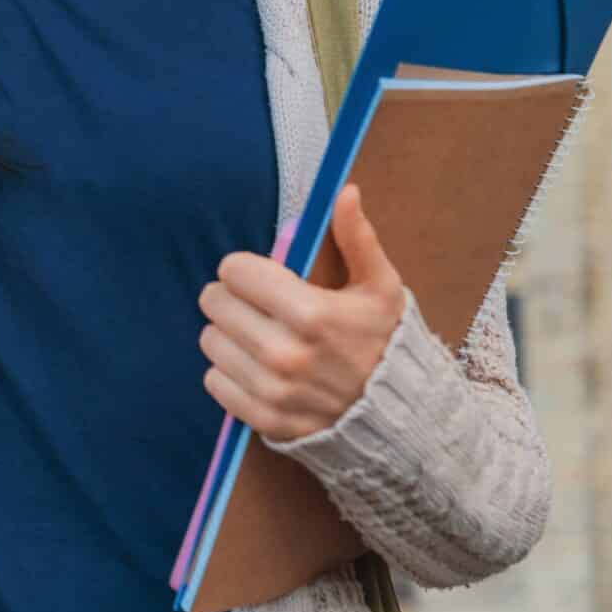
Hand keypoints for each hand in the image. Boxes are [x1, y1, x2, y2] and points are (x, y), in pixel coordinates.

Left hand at [196, 184, 405, 442]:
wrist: (401, 417)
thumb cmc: (386, 342)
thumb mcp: (381, 287)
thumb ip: (358, 238)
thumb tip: (345, 191)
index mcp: (311, 314)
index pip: (235, 271)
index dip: (244, 268)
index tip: (260, 276)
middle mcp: (285, 354)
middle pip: (215, 304)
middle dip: (230, 296)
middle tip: (254, 303)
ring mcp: (272, 391)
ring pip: (210, 341)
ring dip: (227, 333)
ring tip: (256, 333)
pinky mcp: (263, 419)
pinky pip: (215, 382)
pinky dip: (228, 371)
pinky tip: (255, 366)